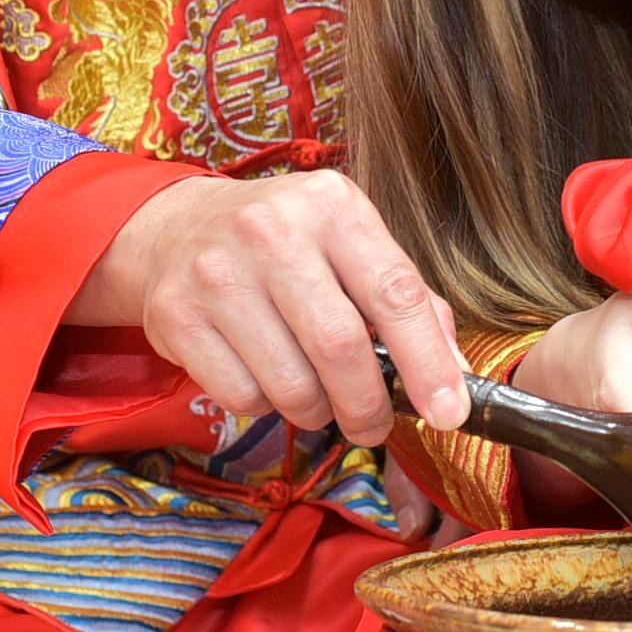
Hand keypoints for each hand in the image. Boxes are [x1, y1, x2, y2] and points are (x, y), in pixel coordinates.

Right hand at [81, 171, 463, 443]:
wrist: (175, 230)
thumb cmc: (284, 244)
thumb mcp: (349, 245)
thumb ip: (408, 302)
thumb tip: (455, 377)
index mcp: (332, 206)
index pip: (395, 292)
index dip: (428, 362)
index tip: (448, 413)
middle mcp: (272, 230)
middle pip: (340, 347)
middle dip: (368, 406)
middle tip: (373, 426)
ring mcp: (218, 272)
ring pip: (291, 384)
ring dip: (315, 411)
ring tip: (313, 394)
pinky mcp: (176, 316)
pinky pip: (242, 396)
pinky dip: (265, 406)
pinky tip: (262, 375)